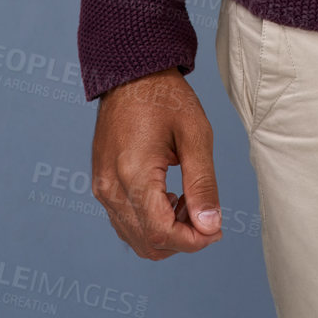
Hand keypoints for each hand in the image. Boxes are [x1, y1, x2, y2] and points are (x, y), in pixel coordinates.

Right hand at [91, 66, 222, 258]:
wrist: (132, 74)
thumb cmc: (165, 98)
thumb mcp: (196, 135)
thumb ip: (203, 184)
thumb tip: (210, 227)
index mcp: (133, 173)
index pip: (161, 233)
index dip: (192, 241)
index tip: (215, 230)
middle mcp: (110, 187)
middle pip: (147, 243)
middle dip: (182, 239)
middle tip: (206, 213)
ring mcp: (102, 188)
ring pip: (134, 238)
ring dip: (166, 232)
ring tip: (189, 200)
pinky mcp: (101, 185)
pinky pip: (124, 222)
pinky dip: (150, 223)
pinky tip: (170, 198)